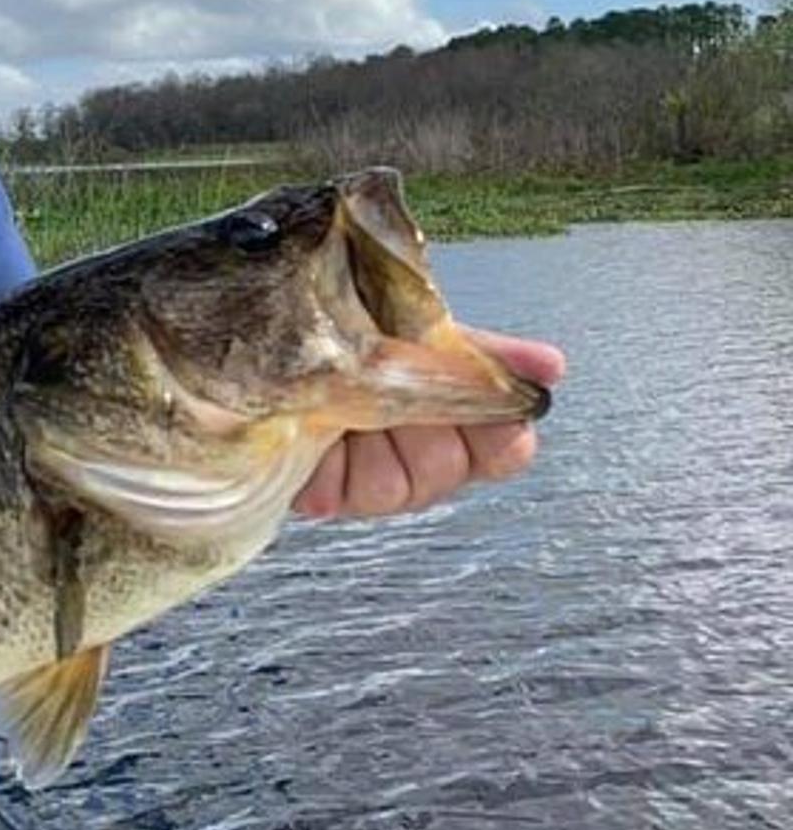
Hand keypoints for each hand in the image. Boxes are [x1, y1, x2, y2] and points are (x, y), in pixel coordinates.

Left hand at [293, 327, 565, 519]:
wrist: (276, 333)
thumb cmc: (355, 335)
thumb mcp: (418, 333)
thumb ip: (483, 353)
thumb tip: (553, 366)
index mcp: (456, 430)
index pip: (506, 452)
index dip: (499, 429)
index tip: (488, 400)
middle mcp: (419, 468)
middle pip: (447, 467)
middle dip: (419, 415)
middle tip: (389, 377)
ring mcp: (369, 487)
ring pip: (394, 486)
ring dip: (370, 431)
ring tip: (348, 399)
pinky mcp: (320, 496)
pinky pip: (339, 491)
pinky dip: (327, 453)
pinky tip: (318, 425)